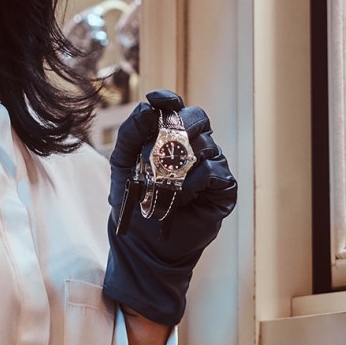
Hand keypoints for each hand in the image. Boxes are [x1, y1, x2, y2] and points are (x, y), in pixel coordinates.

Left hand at [103, 90, 236, 325]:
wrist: (144, 244)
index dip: (168, 100)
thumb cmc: (134, 202)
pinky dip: (193, 183)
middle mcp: (194, 147)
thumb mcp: (122, 166)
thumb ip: (131, 133)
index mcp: (170, 137)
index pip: (175, 107)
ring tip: (163, 187)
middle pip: (197, 117)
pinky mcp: (223, 188)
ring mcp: (211, 166)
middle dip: (178, 127)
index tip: (160, 101)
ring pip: (205, 144)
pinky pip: (213, 171)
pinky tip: (180, 198)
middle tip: (159, 149)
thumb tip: (148, 107)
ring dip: (179, 164)